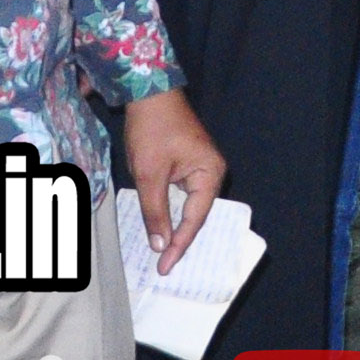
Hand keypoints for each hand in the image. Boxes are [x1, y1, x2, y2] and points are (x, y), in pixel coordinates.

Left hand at [115, 89, 223, 273]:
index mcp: (211, 174)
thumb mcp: (149, 173)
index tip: (164, 266)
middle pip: (195, 215)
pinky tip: (159, 226)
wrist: (148, 93)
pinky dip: (169, 210)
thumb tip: (159, 243)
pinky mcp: (186, 165)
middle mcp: (211, 173)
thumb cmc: (152, 129)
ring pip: (186, 206)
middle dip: (179, 240)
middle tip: (163, 266)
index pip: (195, 218)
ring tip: (160, 252)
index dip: (179, 244)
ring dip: (173, 226)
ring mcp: (200, 168)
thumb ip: (155, 210)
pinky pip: (179, 195)